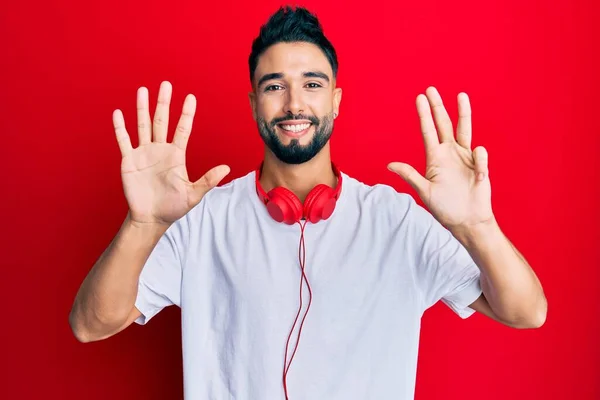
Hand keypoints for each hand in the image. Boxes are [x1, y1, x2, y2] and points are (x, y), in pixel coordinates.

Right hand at [113, 81, 229, 225]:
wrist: (151, 218)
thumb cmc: (173, 207)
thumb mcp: (194, 194)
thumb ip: (208, 180)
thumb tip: (226, 168)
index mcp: (176, 155)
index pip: (182, 129)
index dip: (186, 113)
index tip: (190, 97)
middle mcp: (160, 150)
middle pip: (162, 121)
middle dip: (163, 103)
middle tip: (166, 84)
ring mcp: (144, 153)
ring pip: (143, 125)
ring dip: (142, 108)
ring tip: (143, 90)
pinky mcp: (129, 161)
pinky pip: (124, 141)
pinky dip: (120, 128)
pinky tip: (119, 113)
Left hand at [388, 87, 493, 231]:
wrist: (467, 221)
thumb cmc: (445, 208)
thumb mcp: (424, 191)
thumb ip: (410, 175)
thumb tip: (389, 164)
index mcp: (435, 158)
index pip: (428, 132)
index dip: (424, 115)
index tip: (419, 98)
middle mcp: (450, 153)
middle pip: (444, 124)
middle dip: (438, 107)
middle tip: (431, 89)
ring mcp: (466, 158)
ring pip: (464, 130)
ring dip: (463, 113)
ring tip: (461, 95)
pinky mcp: (480, 166)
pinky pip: (480, 156)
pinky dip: (479, 162)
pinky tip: (478, 176)